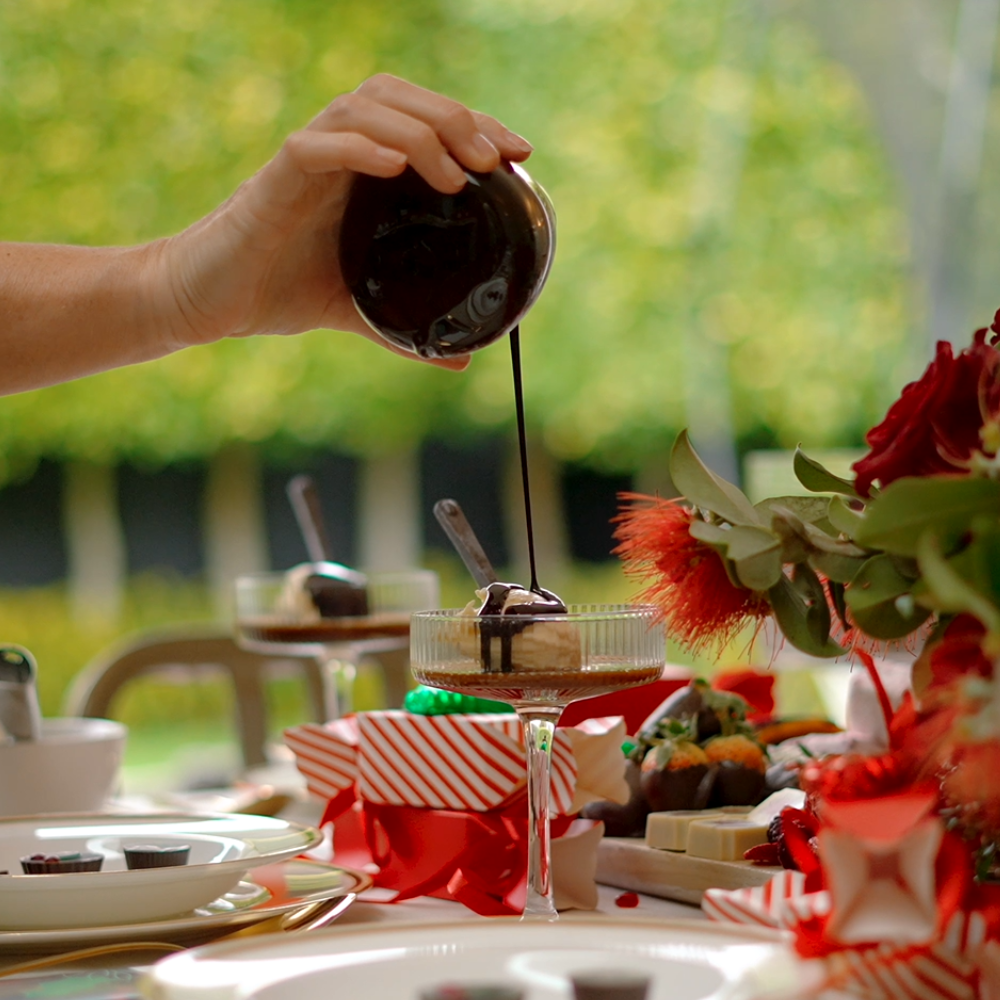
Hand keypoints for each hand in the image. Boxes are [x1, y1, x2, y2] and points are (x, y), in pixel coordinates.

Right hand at [153, 74, 532, 369]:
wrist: (208, 301)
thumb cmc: (277, 291)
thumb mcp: (360, 309)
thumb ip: (408, 329)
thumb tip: (462, 360)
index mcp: (361, 172)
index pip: (424, 122)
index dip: (474, 126)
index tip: (519, 154)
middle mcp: (336, 153)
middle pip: (399, 99)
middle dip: (455, 119)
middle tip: (495, 161)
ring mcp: (305, 159)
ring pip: (364, 110)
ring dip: (418, 133)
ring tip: (455, 174)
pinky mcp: (273, 180)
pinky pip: (316, 146)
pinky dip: (357, 149)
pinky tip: (393, 167)